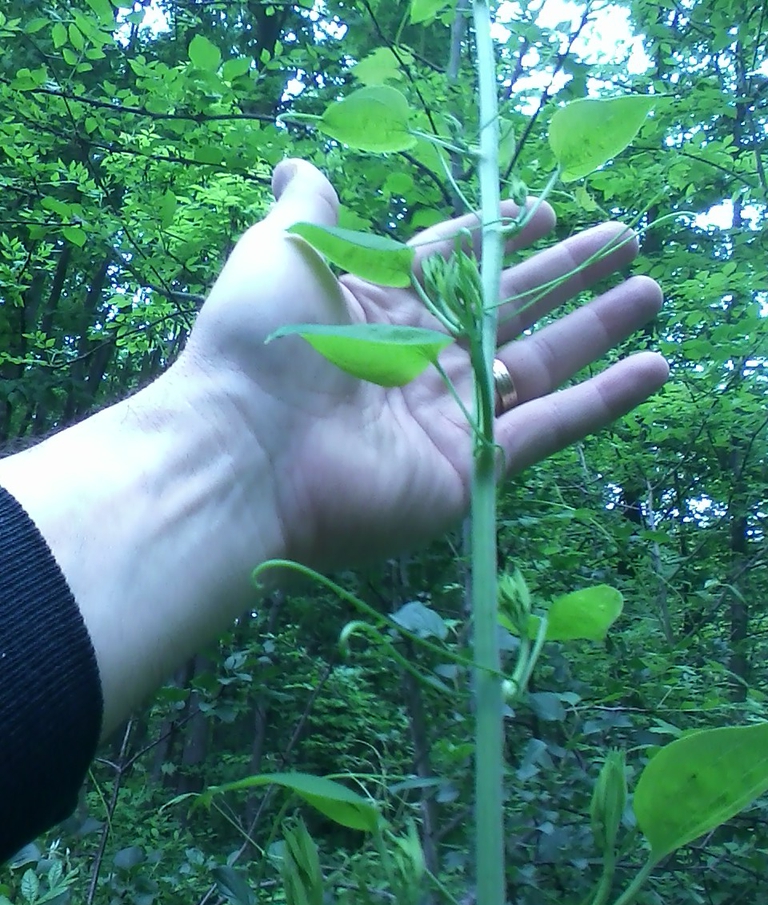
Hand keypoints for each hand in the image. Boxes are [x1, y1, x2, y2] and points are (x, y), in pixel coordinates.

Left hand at [186, 159, 667, 570]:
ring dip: (597, 330)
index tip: (546, 211)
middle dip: (567, 274)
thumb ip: (309, 209)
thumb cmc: (261, 345)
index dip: (500, 235)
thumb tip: (297, 163)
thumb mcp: (283, 253)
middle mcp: (420, 360)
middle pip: (510, 308)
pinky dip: (603, 403)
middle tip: (624, 240)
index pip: (455, 262)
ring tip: (650, 292)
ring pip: (540, 366)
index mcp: (380, 307)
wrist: (247, 455)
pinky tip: (654, 369)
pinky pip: (550, 430)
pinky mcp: (473, 467)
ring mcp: (450, 416)